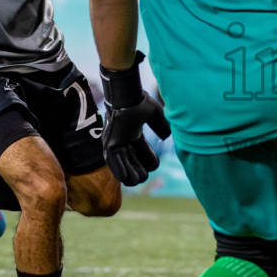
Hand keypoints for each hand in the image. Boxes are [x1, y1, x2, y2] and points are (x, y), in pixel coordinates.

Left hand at [99, 55, 171, 186]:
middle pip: (131, 162)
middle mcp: (122, 140)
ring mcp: (114, 143)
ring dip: (131, 174)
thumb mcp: (153, 113)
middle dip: (139, 170)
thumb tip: (167, 136)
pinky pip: (114, 162)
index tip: (156, 164)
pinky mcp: (109, 144)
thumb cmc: (138, 101)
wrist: (127, 96)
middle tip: (145, 175)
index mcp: (131, 133)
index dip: (149, 160)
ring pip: (122, 164)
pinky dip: (120, 171)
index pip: (141, 152)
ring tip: (139, 180)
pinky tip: (127, 179)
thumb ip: (160, 124)